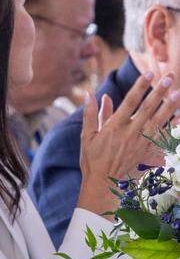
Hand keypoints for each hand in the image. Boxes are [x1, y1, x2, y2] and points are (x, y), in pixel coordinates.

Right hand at [78, 72, 178, 215]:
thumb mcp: (87, 136)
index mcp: (115, 127)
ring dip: (170, 106)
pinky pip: (165, 138)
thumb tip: (91, 93)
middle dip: (159, 91)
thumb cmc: (93, 159)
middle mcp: (131, 133)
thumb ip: (91, 113)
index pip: (130, 101)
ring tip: (178, 93)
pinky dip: (173, 127)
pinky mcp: (150, 153)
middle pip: (148, 108)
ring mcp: (142, 143)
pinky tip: (179, 117)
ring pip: (160, 121)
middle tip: (169, 77)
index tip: (148, 73)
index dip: (140, 86)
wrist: (104, 184)